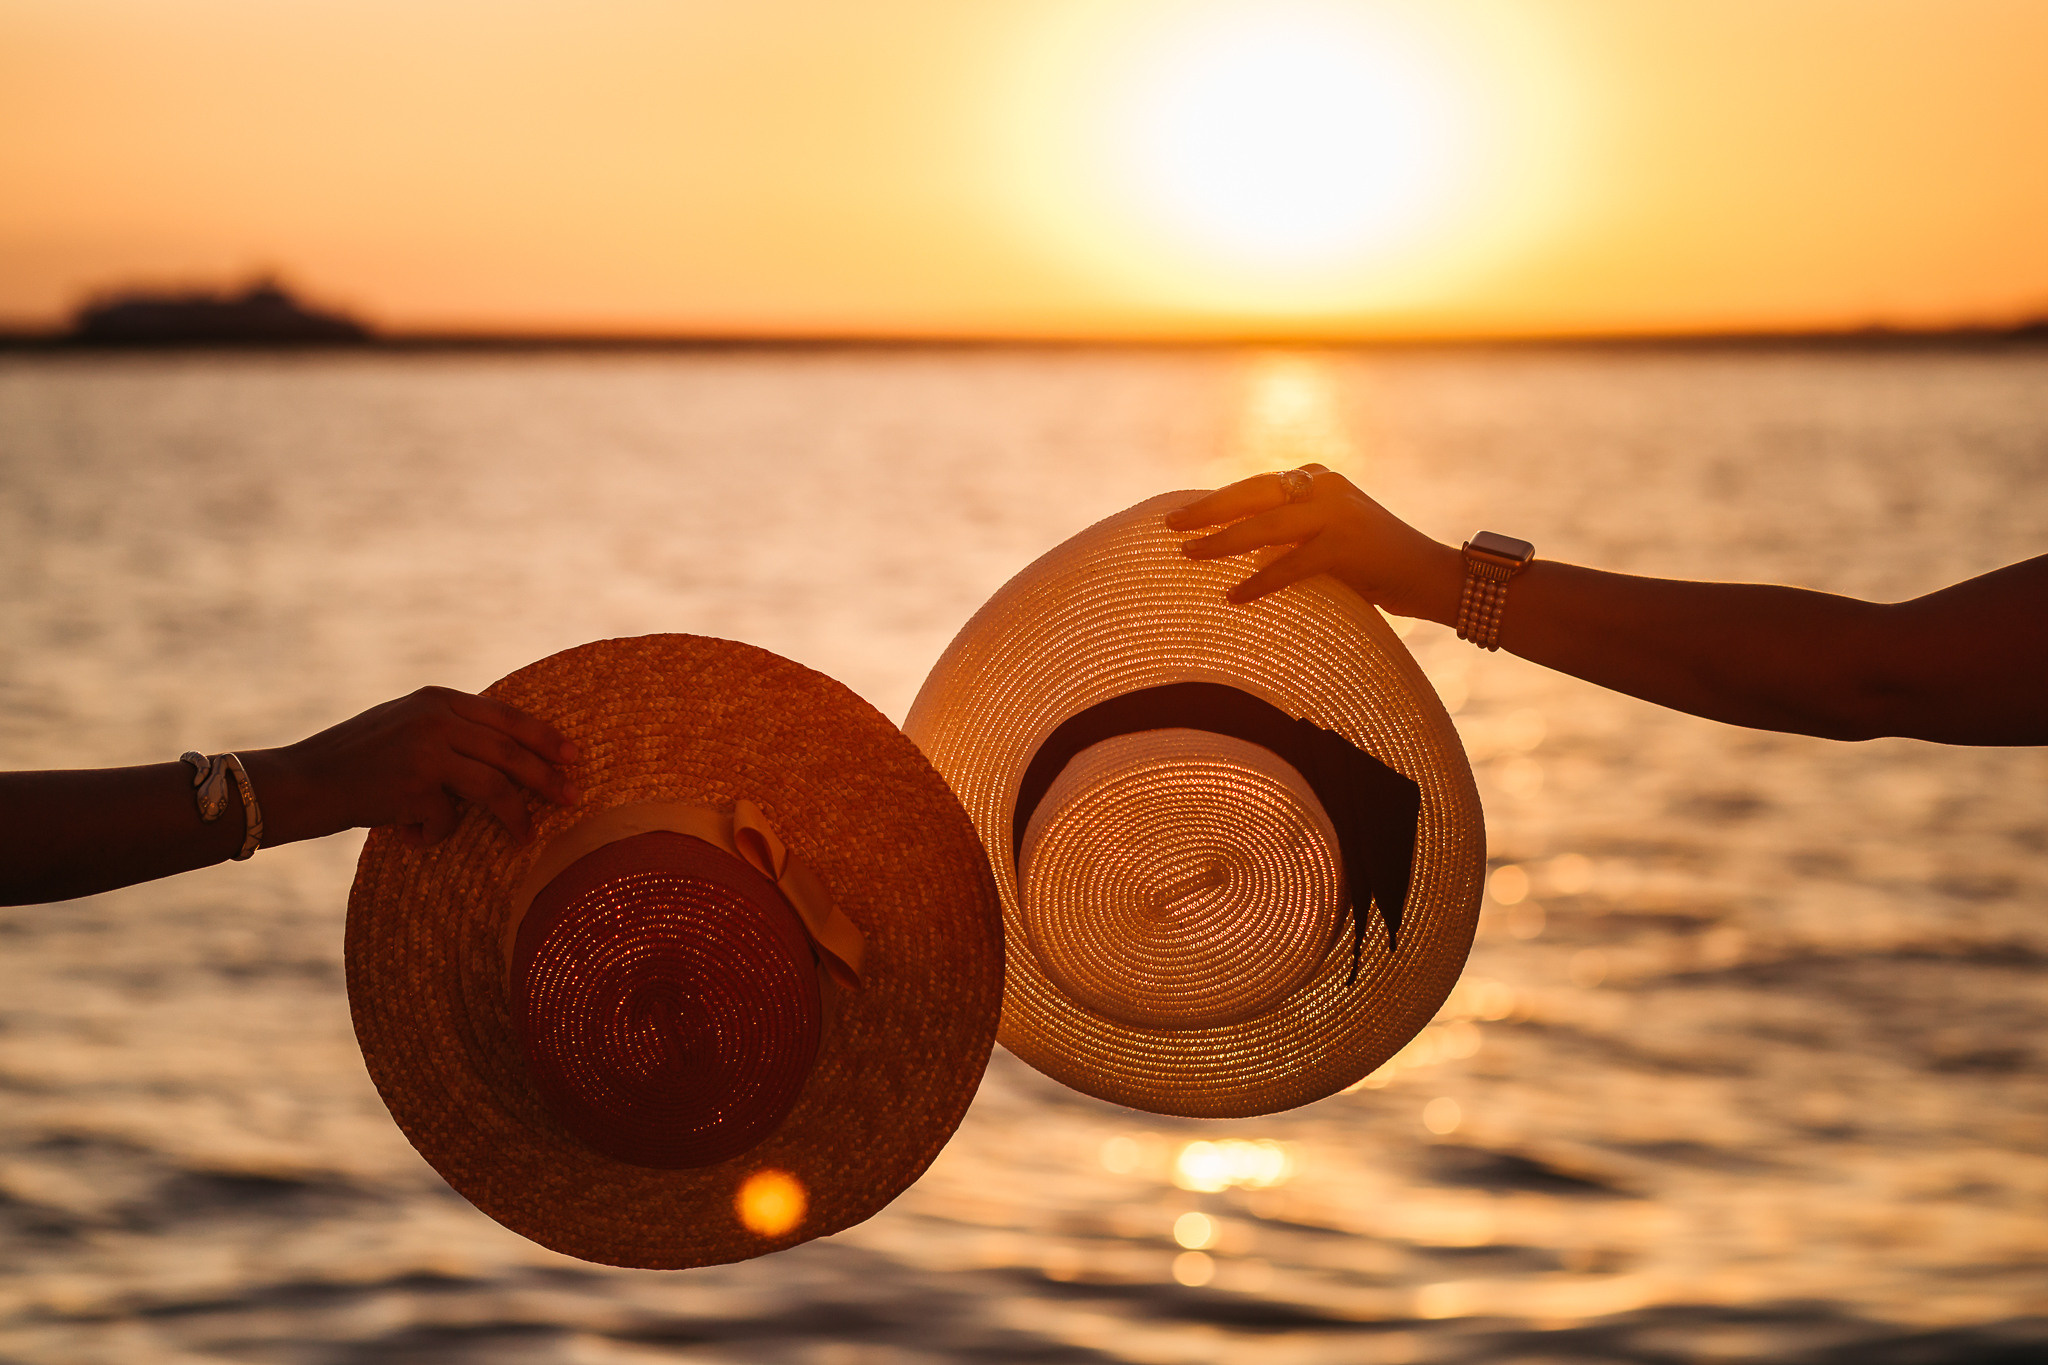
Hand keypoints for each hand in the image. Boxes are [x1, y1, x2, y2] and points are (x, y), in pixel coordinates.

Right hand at [245, 687, 580, 847]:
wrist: (299, 781)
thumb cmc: (355, 762)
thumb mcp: (406, 727)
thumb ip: (451, 731)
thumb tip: (510, 756)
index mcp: (436, 699)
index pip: (506, 715)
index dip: (543, 737)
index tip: (573, 755)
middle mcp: (434, 718)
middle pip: (510, 751)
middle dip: (545, 777)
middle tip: (571, 797)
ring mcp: (424, 750)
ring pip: (494, 787)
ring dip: (514, 816)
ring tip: (525, 837)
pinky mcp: (413, 785)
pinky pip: (447, 819)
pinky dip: (435, 834)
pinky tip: (411, 835)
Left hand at [1166, 465, 1464, 621]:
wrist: (1435, 576)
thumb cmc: (1376, 565)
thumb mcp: (1329, 537)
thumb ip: (1292, 533)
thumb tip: (1236, 547)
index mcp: (1319, 478)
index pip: (1256, 485)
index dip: (1218, 500)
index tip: (1182, 514)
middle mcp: (1326, 486)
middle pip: (1253, 493)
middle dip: (1208, 510)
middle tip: (1170, 525)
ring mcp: (1338, 513)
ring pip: (1266, 525)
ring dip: (1222, 541)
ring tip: (1189, 554)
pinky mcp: (1348, 545)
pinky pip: (1291, 564)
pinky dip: (1260, 581)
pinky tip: (1234, 596)